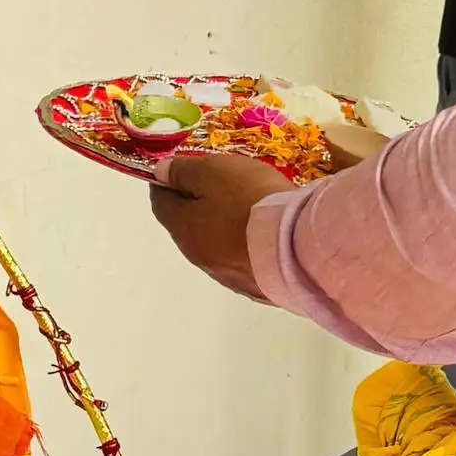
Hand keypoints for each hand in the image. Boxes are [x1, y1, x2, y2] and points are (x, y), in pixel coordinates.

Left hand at [149, 144, 292, 297]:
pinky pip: (243, 259)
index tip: (174, 170)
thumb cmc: (249, 201)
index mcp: (182, 228)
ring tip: (245, 208)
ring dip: (222, 227)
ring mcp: (227, 274)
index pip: (161, 202)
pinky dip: (245, 244)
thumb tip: (159, 173)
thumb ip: (184, 171)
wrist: (296, 248)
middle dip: (195, 205)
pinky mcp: (255, 285)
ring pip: (216, 245)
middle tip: (214, 185)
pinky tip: (262, 234)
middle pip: (187, 226)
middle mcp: (198, 256)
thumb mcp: (213, 172)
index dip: (165, 183)